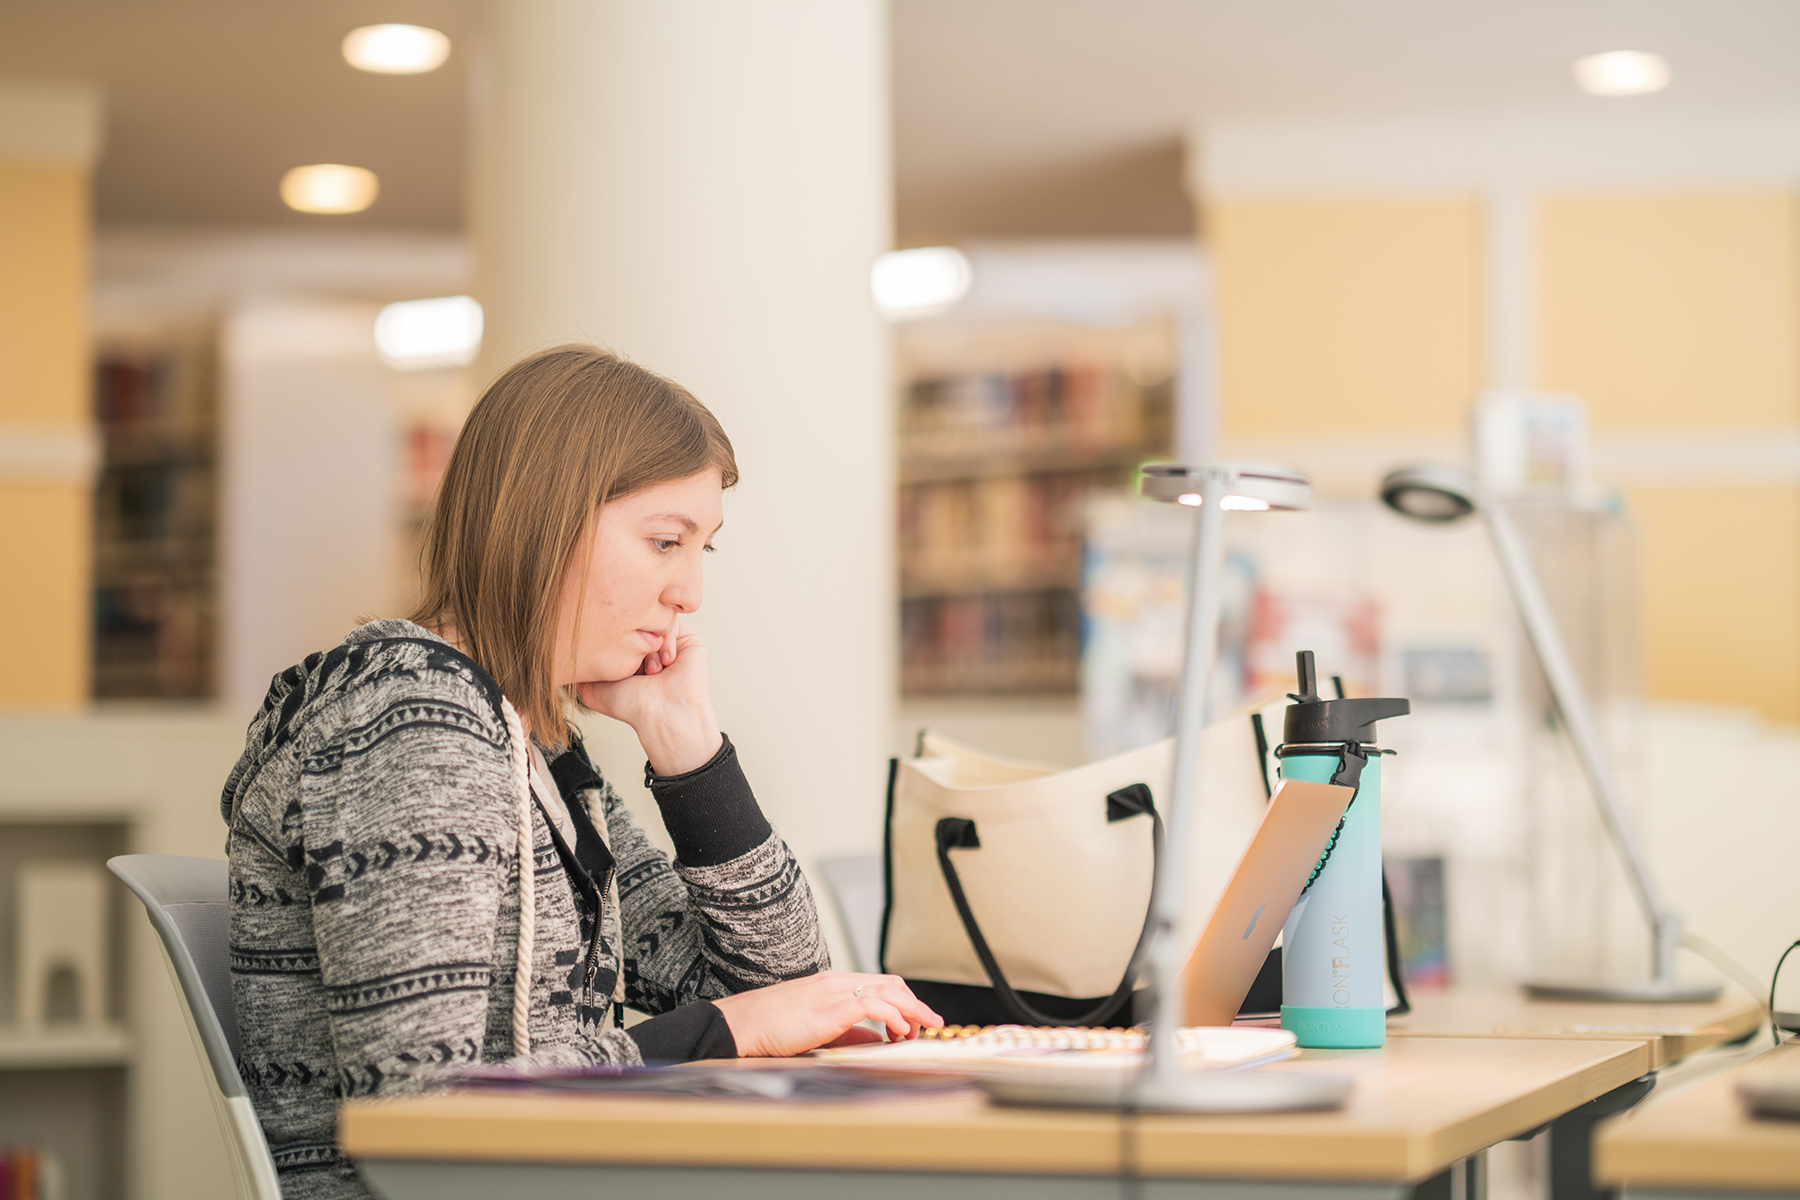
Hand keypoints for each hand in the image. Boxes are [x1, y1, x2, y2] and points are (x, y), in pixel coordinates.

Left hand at [577, 618, 722, 774]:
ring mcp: (667, 644)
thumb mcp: (594, 688)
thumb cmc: (634, 706)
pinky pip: (673, 622)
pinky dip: (667, 640)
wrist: (662, 714)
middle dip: (634, 641)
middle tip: (636, 664)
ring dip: (651, 644)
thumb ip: (581, 670)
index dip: (613, 638)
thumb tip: (564, 655)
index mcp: (629, 659)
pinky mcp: (688, 640)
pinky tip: (667, 662)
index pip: (617, 632)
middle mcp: (647, 650)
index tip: (613, 654)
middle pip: (636, 624)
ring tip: (653, 670)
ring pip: (654, 621)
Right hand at [710, 971, 943, 1057]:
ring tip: (923, 1029)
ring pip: (887, 990)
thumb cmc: (770, 1028)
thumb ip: (849, 1033)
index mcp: (833, 985)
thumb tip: (879, 1039)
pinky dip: (893, 1016)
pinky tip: (899, 1031)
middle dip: (916, 1004)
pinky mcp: (829, 1007)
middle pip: (891, 984)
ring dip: (912, 1010)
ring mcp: (833, 991)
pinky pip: (872, 1004)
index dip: (905, 1002)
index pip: (880, 984)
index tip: (917, 1021)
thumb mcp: (818, 1029)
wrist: (739, 1025)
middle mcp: (836, 982)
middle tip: (931, 1024)